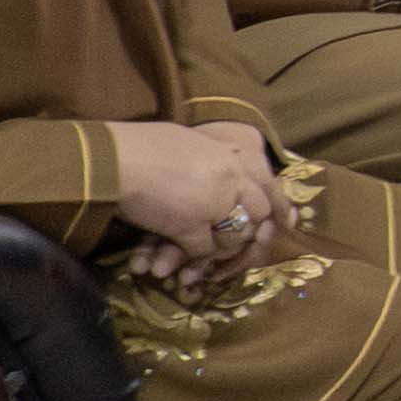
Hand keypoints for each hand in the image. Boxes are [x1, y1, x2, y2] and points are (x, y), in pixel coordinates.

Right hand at [107, 117, 287, 279]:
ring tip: (200, 248)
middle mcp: (229, 178)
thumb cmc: (140, 145)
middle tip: (231, 240)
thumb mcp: (188, 144)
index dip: (278, 205)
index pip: (266, 183)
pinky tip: (179, 254)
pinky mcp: (190, 225)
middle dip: (246, 229)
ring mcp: (213, 203)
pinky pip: (203, 249)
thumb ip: (212, 158)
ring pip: (234, 236)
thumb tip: (223, 163)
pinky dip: (193, 256)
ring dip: (218, 246)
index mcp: (229, 155)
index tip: (288, 221)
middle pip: (258, 212)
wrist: (111, 158)